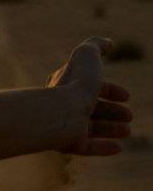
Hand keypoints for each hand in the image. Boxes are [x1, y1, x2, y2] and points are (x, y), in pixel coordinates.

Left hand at [46, 36, 133, 155]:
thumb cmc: (76, 82)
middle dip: (112, 111)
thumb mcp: (86, 55)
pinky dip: (101, 148)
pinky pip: (85, 148)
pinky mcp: (66, 143)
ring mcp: (63, 125)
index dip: (109, 89)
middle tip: (129, 116)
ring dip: (110, 129)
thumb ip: (96, 45)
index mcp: (66, 85)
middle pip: (90, 109)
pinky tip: (118, 148)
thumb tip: (108, 42)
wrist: (62, 112)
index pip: (89, 87)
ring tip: (127, 131)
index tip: (127, 96)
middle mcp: (63, 105)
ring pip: (89, 129)